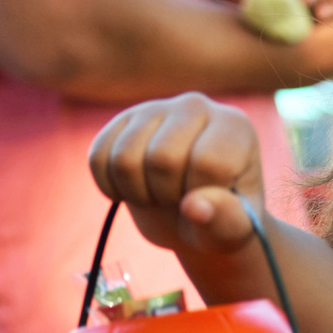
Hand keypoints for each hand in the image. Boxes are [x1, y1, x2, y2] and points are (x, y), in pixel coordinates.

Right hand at [88, 93, 263, 254]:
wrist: (191, 212)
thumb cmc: (219, 217)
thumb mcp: (234, 227)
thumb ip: (225, 218)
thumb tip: (194, 207)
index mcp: (234, 127)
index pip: (207, 163)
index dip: (199, 197)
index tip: (207, 201)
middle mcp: (196, 105)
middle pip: (162, 159)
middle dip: (166, 195)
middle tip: (180, 199)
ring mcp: (156, 108)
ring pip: (124, 158)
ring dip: (137, 193)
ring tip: (159, 193)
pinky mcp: (122, 120)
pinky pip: (98, 157)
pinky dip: (110, 185)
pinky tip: (134, 187)